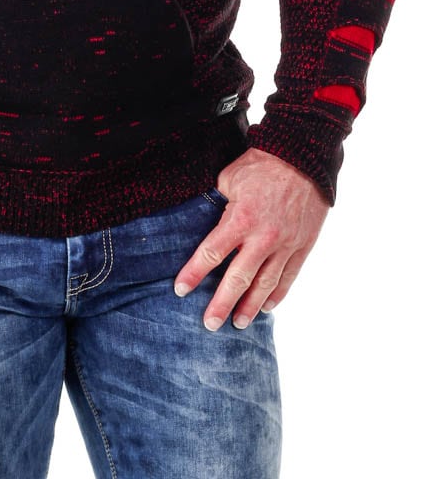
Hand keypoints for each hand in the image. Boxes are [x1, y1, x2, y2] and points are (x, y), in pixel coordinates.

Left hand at [174, 148, 328, 330]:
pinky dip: (277, 294)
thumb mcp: (229, 178)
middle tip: (209, 324)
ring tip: (238, 323)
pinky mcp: (302, 246)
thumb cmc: (261, 165)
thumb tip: (199, 217)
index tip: (180, 290)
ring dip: (250, 306)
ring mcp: (285, 244)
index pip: (211, 253)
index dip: (193, 274)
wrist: (303, 158)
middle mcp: (263, 237)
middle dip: (221, 303)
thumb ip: (216, 202)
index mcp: (241, 219)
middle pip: (238, 279)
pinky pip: (289, 276)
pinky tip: (267, 307)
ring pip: (265, 284)